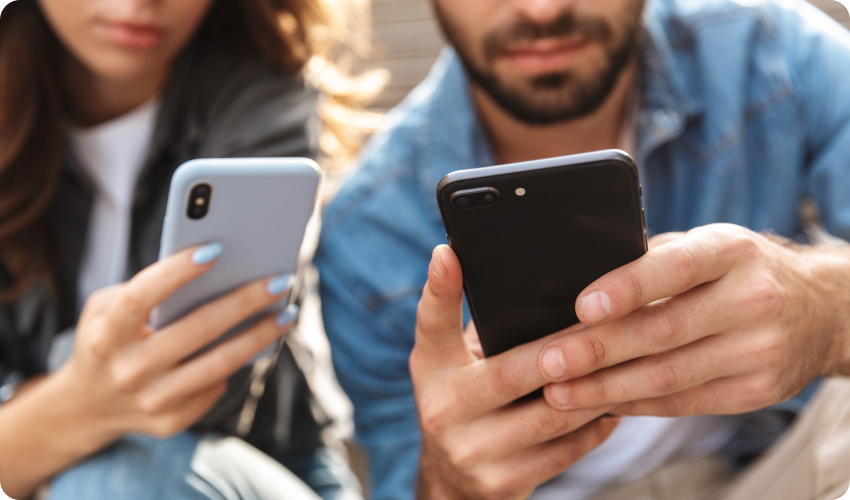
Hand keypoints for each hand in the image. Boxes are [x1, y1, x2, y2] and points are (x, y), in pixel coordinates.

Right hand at [56, 243, 296, 444]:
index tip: (216, 249)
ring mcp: (150, 401)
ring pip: (219, 364)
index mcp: (105, 334)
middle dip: (244, 302)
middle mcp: (128, 370)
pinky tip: (259, 343)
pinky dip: (239, 363)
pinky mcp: (170, 422)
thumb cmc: (107, 339)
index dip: (177, 272)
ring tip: (287, 313)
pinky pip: (216, 387)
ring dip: (260, 336)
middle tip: (281, 280)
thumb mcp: (104, 309)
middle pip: (197, 330)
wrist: (87, 406)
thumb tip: (213, 271)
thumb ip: (143, 290)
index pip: (141, 296)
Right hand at [411, 245, 619, 499]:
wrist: (452, 485)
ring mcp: (471, 451)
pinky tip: (619, 402)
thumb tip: (539, 280)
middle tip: (611, 320)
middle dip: (567, 347)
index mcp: (430, 370)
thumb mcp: (457, 364)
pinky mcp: (502, 483)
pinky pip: (566, 448)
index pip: (430, 324)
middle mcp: (442, 410)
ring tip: (629, 359)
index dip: (438, 288)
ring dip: (595, 386)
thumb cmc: (467, 402)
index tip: (446, 252)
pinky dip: (597, 423)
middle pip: (512, 371)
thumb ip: (484, 330)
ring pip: (552, 412)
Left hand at [536, 223, 849, 416]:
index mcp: (730, 252)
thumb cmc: (734, 271)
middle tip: (547, 360)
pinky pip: (682, 402)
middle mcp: (751, 300)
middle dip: (596, 350)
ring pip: (668, 376)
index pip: (676, 268)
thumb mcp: (700, 245)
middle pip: (662, 331)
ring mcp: (758, 350)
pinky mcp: (756, 390)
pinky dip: (633, 404)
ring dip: (604, 388)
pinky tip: (597, 402)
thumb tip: (568, 268)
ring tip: (557, 392)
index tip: (581, 306)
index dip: (626, 288)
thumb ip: (643, 255)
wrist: (816, 311)